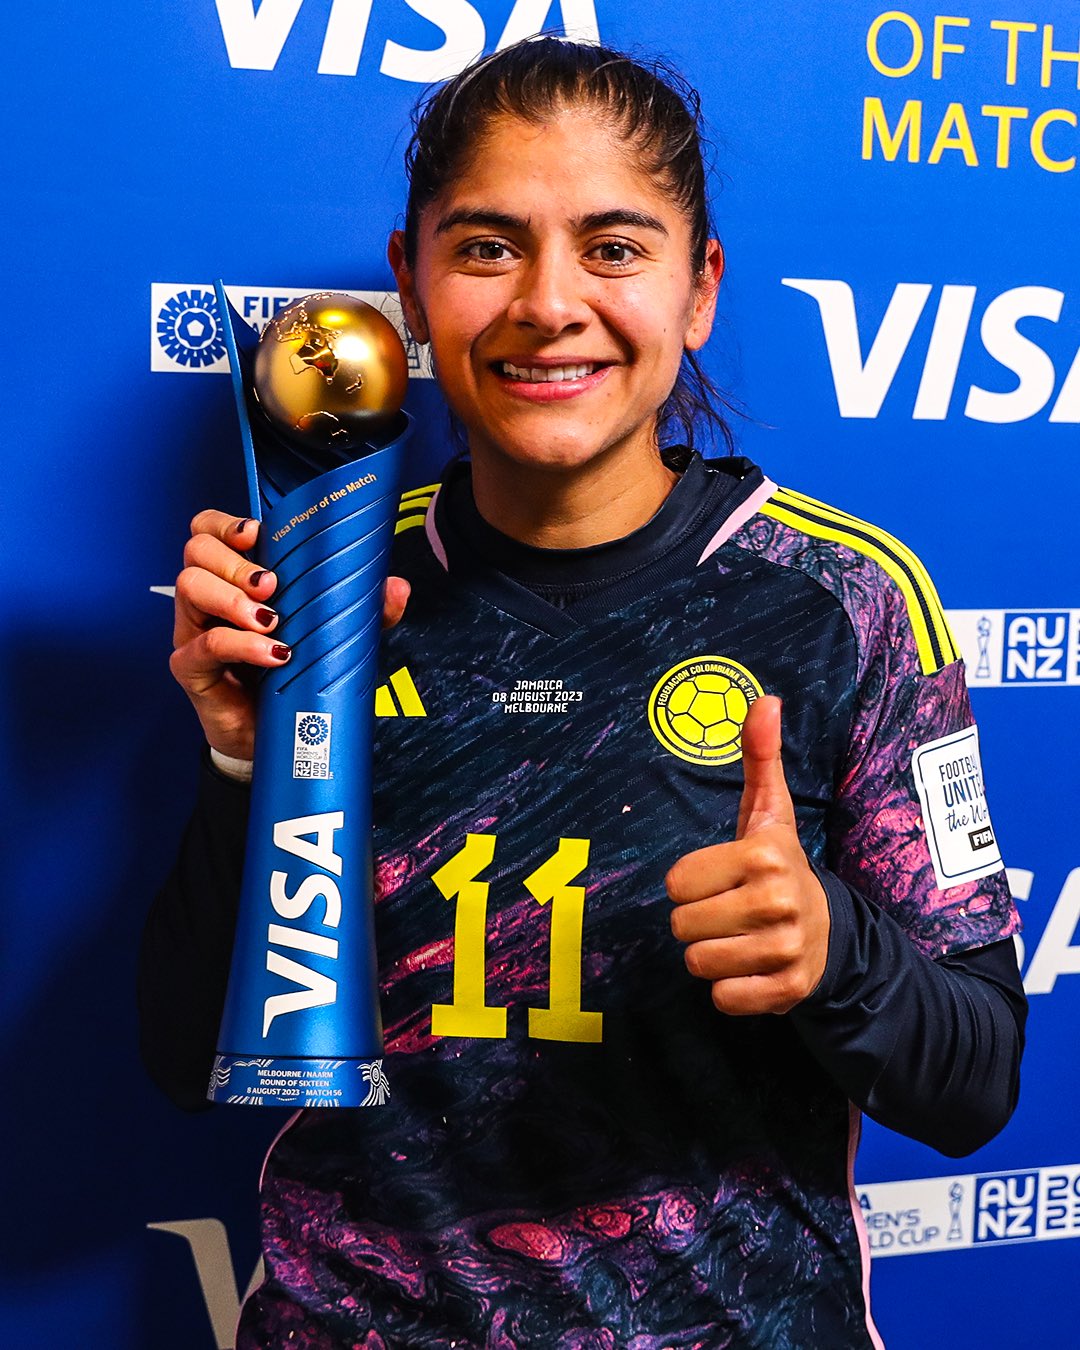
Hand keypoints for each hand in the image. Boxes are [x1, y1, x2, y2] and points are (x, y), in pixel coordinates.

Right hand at [170, 509, 410, 760]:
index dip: (226, 523)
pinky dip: (239, 644)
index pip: (210, 530)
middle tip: (274, 586)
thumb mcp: (333, 636)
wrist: (281, 737)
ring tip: (271, 621)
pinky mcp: (192, 668)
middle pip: (197, 549)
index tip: (258, 534)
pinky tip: (272, 653)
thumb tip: (397, 587)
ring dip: (233, 597)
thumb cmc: (297, 674)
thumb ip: (363, 610)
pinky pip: (203, 646)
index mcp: (236, 579)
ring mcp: (195, 631)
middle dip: (236, 561)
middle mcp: (209, 598)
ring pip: (190, 586)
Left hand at [666, 696, 829, 1014]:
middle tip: (728, 911)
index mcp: (765, 854)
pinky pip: (722, 999)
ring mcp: (787, 950)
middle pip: (681, 925)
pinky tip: (751, 969)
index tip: (721, 878)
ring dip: (710, 955)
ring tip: (738, 937)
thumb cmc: (777, 865)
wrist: (830, 931)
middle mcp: (778, 901)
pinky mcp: (788, 992)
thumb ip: (760, 757)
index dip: (691, 882)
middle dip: (696, 920)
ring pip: (697, 963)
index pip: (676, 882)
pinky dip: (729, 990)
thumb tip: (766, 698)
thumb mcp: (767, 812)